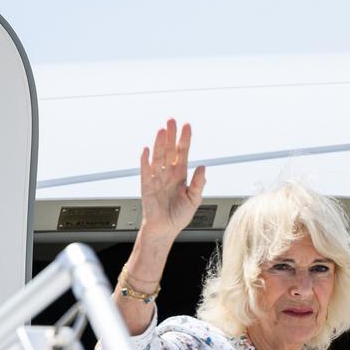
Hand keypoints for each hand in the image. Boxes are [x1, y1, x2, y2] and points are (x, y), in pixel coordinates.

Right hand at [138, 119, 205, 242]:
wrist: (165, 230)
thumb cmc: (178, 215)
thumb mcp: (194, 199)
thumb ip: (199, 183)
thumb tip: (203, 167)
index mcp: (180, 175)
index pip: (183, 153)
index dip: (185, 139)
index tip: (187, 125)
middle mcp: (168, 174)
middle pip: (169, 150)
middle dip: (171, 135)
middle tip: (172, 120)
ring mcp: (157, 178)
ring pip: (158, 157)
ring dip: (160, 143)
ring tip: (162, 130)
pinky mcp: (147, 186)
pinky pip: (145, 171)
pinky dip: (146, 160)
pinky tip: (147, 149)